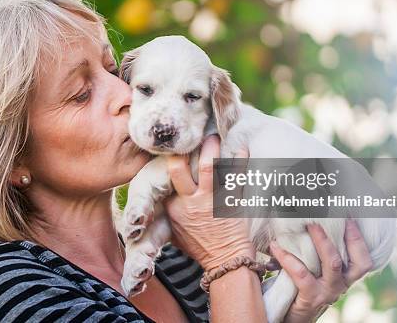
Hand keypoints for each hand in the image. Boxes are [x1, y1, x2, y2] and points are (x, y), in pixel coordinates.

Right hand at [163, 135, 253, 270]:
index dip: (169, 161)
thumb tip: (153, 202)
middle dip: (184, 149)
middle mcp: (192, 200)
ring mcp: (212, 200)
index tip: (172, 147)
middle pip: (180, 168)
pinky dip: (240, 161)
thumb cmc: (198, 246)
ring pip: (209, 167)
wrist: (224, 260)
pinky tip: (242, 149)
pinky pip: (236, 177)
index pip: (166, 178)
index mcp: (175, 206)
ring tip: (213, 135)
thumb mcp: (173, 231)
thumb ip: (166, 213)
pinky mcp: (232, 201)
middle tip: (191, 136)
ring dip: (211, 148)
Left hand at [269, 220, 373, 322]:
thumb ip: (316, 250)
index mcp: (346, 275)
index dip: (359, 235)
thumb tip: (307, 218)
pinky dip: (288, 258)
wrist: (293, 317)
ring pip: (332, 264)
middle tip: (334, 216)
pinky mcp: (311, 298)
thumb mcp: (315, 269)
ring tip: (309, 224)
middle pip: (358, 260)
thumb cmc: (303, 286)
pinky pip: (301, 274)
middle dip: (349, 235)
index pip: (364, 256)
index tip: (350, 214)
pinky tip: (276, 246)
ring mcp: (328, 292)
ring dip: (322, 241)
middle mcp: (342, 284)